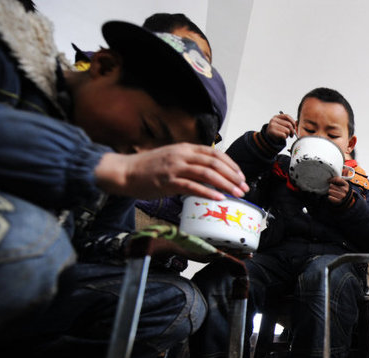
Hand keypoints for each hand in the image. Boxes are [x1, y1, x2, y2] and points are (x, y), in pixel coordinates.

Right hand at [94, 143, 248, 200]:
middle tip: (244, 187)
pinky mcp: (168, 181)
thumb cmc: (149, 168)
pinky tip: (219, 198)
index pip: (214, 153)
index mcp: (185, 148)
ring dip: (225, 184)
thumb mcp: (173, 158)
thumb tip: (211, 173)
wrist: (124, 171)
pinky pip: (192, 187)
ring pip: (207, 174)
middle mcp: (181, 155)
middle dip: (233, 176)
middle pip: (214, 163)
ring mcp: (174, 168)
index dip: (231, 164)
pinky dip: (208, 192)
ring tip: (237, 194)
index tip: (241, 176)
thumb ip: (191, 162)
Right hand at [266, 111, 296, 143]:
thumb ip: (289, 123)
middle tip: (292, 134)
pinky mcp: (272, 132)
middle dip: (292, 131)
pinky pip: (284, 135)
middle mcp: (274, 120)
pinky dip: (285, 137)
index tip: (294, 127)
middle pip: (288, 124)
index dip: (293, 121)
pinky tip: (283, 137)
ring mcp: (272, 126)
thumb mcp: (282, 125)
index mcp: (276, 117)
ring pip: (287, 130)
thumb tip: (297, 123)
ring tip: (286, 135)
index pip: (287, 116)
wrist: (269, 138)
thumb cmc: (277, 131)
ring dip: (288, 134)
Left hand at [326, 176, 350, 204]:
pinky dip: (330, 197)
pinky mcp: (338, 201)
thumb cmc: (344, 191)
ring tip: (333, 192)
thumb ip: (345, 176)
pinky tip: (332, 197)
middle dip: (331, 187)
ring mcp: (342, 196)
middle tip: (332, 188)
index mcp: (346, 185)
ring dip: (330, 192)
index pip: (337, 179)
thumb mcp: (345, 183)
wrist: (347, 202)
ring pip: (330, 191)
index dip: (331, 179)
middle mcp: (345, 190)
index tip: (329, 180)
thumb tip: (346, 168)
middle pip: (332, 185)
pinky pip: (330, 197)